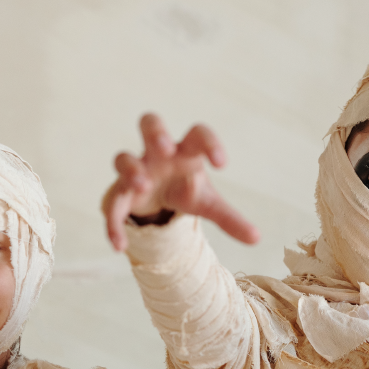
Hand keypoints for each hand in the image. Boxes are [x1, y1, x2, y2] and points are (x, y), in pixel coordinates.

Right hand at [102, 112, 258, 251]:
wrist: (155, 200)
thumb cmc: (184, 189)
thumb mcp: (207, 203)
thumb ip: (230, 218)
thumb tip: (257, 239)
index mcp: (184, 151)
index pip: (198, 134)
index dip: (209, 143)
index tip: (223, 164)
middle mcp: (156, 154)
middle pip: (150, 123)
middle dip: (156, 132)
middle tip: (165, 149)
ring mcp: (135, 171)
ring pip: (123, 158)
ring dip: (131, 169)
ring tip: (143, 185)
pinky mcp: (119, 194)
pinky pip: (112, 205)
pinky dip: (113, 224)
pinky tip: (119, 245)